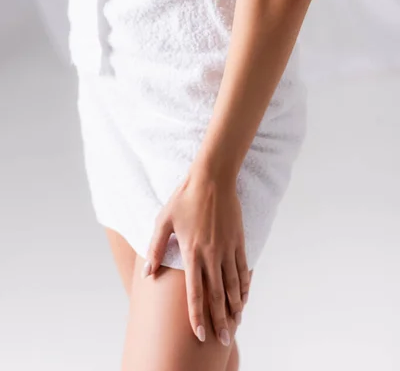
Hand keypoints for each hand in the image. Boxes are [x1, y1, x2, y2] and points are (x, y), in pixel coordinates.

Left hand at [143, 161, 249, 345]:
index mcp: (191, 253)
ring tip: (235, 323)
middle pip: (217, 295)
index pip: (195, 293)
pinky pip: (243, 268)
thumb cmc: (184, 197)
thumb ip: (155, 248)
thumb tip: (148, 271)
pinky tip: (243, 296)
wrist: (212, 179)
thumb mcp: (164, 220)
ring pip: (233, 285)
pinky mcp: (238, 240)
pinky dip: (244, 285)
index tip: (199, 335)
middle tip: (222, 340)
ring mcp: (227, 248)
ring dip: (235, 306)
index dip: (197, 316)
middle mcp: (211, 255)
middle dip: (220, 320)